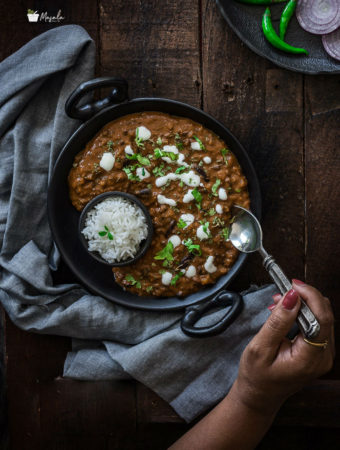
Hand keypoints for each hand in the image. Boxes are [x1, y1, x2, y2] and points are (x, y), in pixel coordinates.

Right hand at [232, 280, 334, 416]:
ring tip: (279, 303)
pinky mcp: (319, 351)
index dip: (310, 297)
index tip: (292, 285)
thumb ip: (277, 322)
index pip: (321, 319)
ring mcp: (324, 355)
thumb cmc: (256, 376)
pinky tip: (285, 313)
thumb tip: (291, 297)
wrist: (260, 395)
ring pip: (322, 317)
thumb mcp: (260, 348)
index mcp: (310, 359)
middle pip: (325, 315)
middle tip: (281, 292)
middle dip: (304, 298)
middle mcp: (323, 357)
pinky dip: (302, 313)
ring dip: (302, 304)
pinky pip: (317, 324)